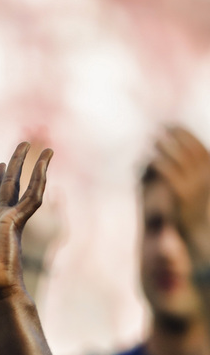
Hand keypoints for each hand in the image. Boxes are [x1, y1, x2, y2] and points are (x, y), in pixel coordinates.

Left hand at [0, 142, 52, 302]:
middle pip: (11, 187)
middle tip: (23, 144)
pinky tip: (44, 162)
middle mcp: (5, 222)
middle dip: (16, 166)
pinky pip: (33, 195)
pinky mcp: (18, 221)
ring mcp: (13, 220)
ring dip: (33, 167)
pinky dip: (40, 177)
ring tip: (42, 147)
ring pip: (25, 187)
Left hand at [150, 125, 209, 243]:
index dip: (186, 133)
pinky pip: (170, 174)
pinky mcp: (181, 195)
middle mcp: (204, 176)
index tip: (173, 124)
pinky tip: (150, 158)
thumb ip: (192, 166)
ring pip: (180, 159)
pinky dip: (160, 163)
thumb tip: (182, 148)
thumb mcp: (197, 183)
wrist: (193, 230)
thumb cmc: (192, 205)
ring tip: (153, 138)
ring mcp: (194, 185)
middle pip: (190, 149)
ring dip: (166, 146)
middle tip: (160, 127)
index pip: (199, 146)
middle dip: (176, 135)